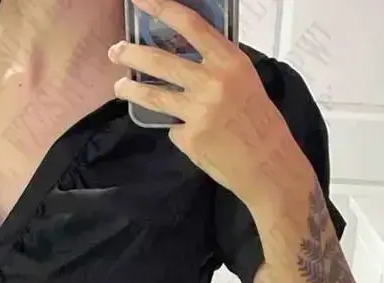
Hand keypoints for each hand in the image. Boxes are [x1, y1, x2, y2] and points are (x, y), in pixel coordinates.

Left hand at [108, 0, 313, 211]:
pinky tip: (191, 136)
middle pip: (161, 61)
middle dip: (132, 54)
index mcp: (230, 61)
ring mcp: (198, 111)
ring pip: (154, 96)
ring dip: (132, 90)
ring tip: (119, 86)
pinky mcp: (189, 138)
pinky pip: (173, 128)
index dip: (162, 8)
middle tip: (116, 51)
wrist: (268, 165)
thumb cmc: (259, 122)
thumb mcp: (244, 81)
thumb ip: (215, 67)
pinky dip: (177, 130)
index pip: (191, 25)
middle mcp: (212, 82)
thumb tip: (183, 58)